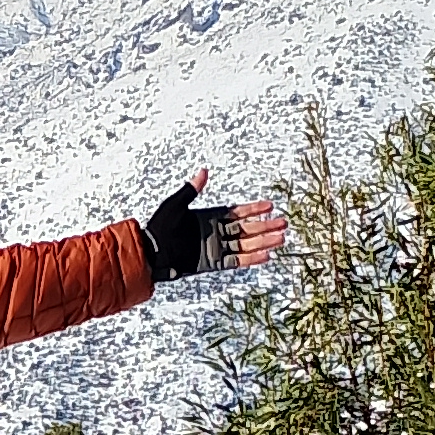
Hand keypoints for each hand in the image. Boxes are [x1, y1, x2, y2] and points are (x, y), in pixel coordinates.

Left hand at [141, 170, 288, 281]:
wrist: (151, 252)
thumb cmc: (160, 227)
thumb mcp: (175, 205)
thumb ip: (191, 190)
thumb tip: (203, 171)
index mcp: (208, 217)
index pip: (237, 212)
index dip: (253, 209)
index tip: (269, 206)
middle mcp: (215, 232)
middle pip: (246, 228)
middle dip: (265, 226)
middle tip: (283, 223)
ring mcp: (215, 248)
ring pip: (245, 244)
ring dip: (263, 241)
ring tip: (280, 239)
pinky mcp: (212, 262)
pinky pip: (235, 261)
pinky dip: (250, 259)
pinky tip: (266, 255)